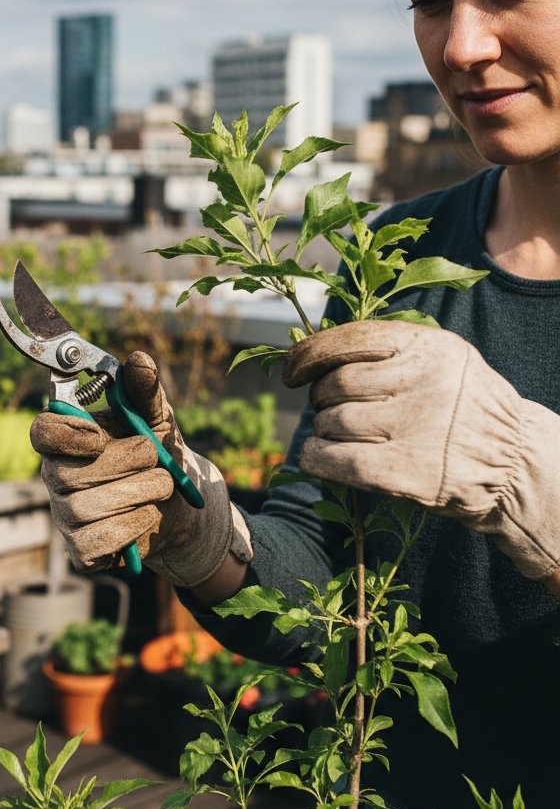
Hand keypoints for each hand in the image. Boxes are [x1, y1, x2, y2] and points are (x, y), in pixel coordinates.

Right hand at [29, 351, 234, 587]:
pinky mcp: (82, 550)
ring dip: (136, 493)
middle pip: (68, 474)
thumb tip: (139, 360)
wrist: (180, 508)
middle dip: (122, 463)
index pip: (41, 432)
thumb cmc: (159, 457)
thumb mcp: (157, 419)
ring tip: (160, 486)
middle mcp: (57, 476)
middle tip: (153, 457)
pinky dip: (131, 527)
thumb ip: (146, 392)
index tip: (99, 435)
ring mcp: (66, 516)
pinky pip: (97, 542)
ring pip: (85, 509)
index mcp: (67, 439)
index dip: (65, 435)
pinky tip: (146, 516)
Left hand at [282, 320, 559, 579]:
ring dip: (323, 430)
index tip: (289, 372)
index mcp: (429, 345)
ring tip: (339, 436)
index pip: (350, 337)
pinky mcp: (410, 471)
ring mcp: (418, 426)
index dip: (307, 354)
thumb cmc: (462, 410)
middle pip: (336, 383)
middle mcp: (424, 380)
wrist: (518, 464)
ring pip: (334, 421)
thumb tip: (308, 353)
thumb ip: (387, 353)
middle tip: (330, 411)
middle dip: (320, 399)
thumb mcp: (439, 363)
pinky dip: (316, 458)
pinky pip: (339, 460)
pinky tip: (316, 458)